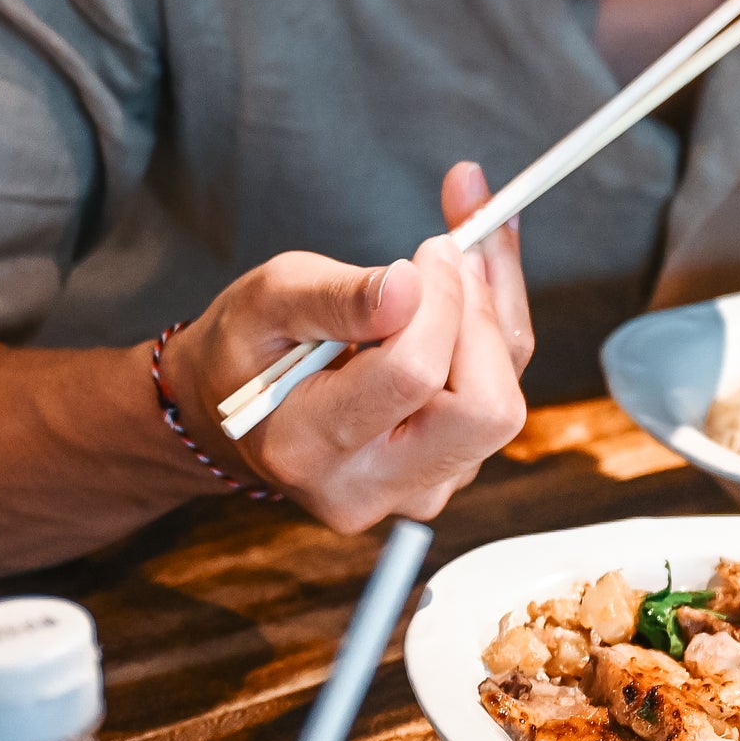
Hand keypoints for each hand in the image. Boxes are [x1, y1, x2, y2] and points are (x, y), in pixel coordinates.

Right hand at [162, 161, 534, 531]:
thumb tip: (413, 285)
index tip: (434, 247)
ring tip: (460, 264)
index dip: (441, 301)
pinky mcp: (445, 476)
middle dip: (482, 319)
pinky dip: (493, 343)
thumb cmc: (248, 349)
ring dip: (493, 321)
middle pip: (485, 411)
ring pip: (502, 405)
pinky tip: (460, 302)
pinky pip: (497, 405)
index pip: (414, 375)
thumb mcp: (269, 301)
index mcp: (307, 447)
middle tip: (460, 254)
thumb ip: (339, 296)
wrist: (237, 411)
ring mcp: (413, 493)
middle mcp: (367, 489)